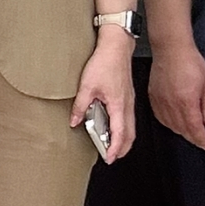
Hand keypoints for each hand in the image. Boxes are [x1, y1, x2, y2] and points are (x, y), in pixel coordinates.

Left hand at [73, 31, 136, 163]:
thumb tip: (74, 121)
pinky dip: (124, 127)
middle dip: (123, 148)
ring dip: (124, 138)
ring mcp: (129, 100)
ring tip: (113, 145)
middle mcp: (127, 105)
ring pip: (131, 126)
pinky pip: (128, 117)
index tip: (110, 158)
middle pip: (130, 134)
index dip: (115, 149)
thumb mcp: (86, 85)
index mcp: (118, 105)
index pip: (120, 134)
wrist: (116, 46)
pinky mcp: (127, 95)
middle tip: (112, 156)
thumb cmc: (104, 62)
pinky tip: (114, 126)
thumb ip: (80, 106)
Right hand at [149, 43, 204, 150]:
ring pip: (170, 125)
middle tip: (201, 140)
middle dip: (193, 137)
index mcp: (186, 101)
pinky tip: (174, 123)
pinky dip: (168, 124)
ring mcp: (160, 102)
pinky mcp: (153, 97)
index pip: (194, 128)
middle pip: (182, 130)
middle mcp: (171, 104)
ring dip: (181, 132)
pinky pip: (160, 117)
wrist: (171, 49)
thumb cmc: (190, 62)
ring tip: (189, 132)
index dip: (202, 140)